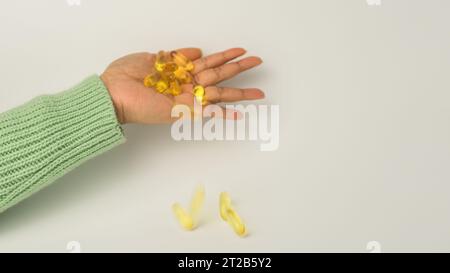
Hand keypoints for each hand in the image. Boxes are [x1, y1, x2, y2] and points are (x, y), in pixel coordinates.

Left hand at [100, 48, 263, 123]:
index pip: (209, 62)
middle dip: (239, 68)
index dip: (225, 56)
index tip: (241, 51)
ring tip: (258, 91)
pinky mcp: (181, 112)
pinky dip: (222, 115)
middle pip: (219, 75)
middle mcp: (186, 84)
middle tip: (258, 62)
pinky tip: (238, 115)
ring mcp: (186, 99)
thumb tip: (197, 50)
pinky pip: (205, 114)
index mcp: (180, 71)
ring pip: (218, 94)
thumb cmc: (126, 75)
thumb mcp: (153, 56)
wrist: (111, 93)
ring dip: (239, 92)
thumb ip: (176, 55)